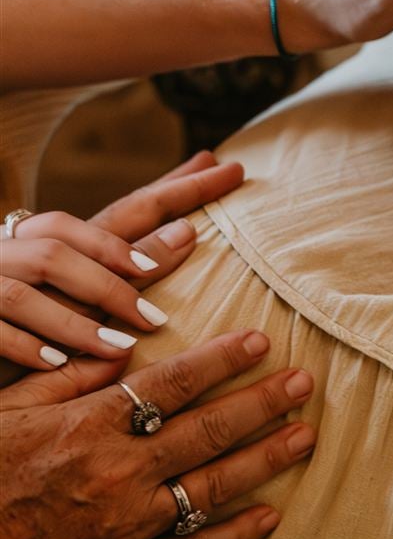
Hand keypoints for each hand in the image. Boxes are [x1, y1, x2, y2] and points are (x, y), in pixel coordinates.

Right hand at [0, 151, 243, 373]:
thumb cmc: (11, 307)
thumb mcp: (65, 281)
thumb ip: (112, 258)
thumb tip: (186, 231)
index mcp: (51, 238)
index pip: (121, 206)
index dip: (173, 190)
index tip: (226, 173)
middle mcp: (15, 248)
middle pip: (67, 239)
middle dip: (120, 259)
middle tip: (164, 297)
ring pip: (29, 285)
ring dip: (77, 317)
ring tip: (123, 346)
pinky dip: (24, 344)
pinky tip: (57, 365)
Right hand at [0, 328, 313, 538]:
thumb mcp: (7, 415)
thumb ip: (67, 381)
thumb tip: (122, 350)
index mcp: (87, 428)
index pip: (170, 383)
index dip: (221, 359)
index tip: (260, 339)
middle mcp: (116, 474)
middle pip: (206, 430)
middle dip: (262, 402)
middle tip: (305, 381)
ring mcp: (125, 526)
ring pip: (212, 487)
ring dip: (265, 459)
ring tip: (305, 436)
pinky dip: (235, 535)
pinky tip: (270, 517)